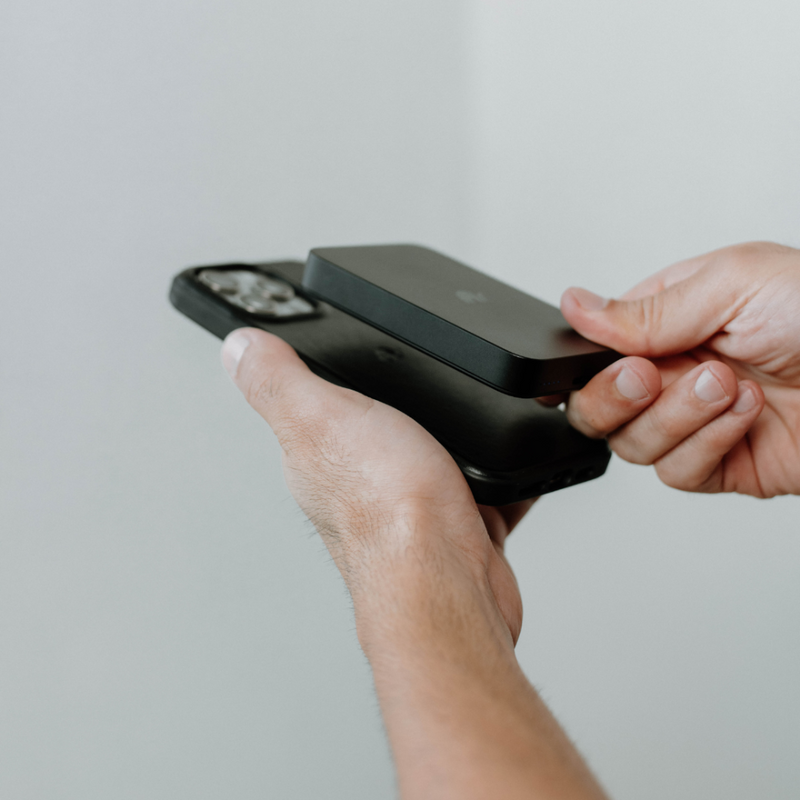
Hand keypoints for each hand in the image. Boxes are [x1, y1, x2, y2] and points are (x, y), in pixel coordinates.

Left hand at [220, 328, 531, 646]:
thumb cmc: (387, 513)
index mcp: (314, 456)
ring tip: (468, 423)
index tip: (335, 361)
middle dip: (401, 408)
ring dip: (451, 441)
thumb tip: (237, 345)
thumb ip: (278, 381)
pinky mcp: (457, 524)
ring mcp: (409, 506)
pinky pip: (481, 488)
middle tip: (420, 384)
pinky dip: (495, 478)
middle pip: (376, 430)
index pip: (309, 408)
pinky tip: (504, 466)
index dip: (324, 381)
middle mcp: (357, 484)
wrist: (452, 580)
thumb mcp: (321, 418)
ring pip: (432, 456)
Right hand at [558, 242, 799, 496]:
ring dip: (677, 417)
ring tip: (728, 386)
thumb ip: (645, 308)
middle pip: (598, 407)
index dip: (589, 367)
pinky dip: (707, 445)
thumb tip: (574, 305)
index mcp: (669, 322)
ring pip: (632, 444)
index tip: (615, 363)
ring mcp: (696, 422)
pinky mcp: (722, 465)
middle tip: (650, 378)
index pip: (595, 353)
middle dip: (616, 398)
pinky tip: (746, 415)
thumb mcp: (733, 284)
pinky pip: (678, 473)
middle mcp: (676, 373)